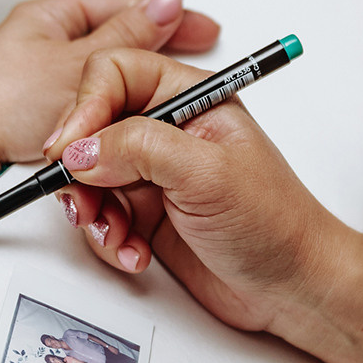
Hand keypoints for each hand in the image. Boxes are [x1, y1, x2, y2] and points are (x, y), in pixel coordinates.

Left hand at [0, 0, 218, 260]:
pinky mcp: (39, 131)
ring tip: (162, 121)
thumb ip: (129, 37)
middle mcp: (41, 51)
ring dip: (130, 110)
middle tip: (192, 82)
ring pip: (106, 98)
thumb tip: (167, 5)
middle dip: (152, 70)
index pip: (119, 10)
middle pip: (116, 55)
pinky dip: (110, 134)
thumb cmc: (6, 107)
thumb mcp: (80, 65)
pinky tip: (129, 145)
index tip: (206, 32)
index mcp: (46, 20)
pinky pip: (91, 126)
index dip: (166, 20)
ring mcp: (39, 92)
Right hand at [46, 47, 342, 334]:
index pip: (114, 74)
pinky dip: (109, 239)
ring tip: (118, 236)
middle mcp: (168, 131)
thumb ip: (138, 148)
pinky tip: (137, 255)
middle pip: (91, 126)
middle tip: (83, 203)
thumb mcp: (207, 174)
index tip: (68, 151)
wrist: (294, 288)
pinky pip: (103, 217)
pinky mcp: (149, 215)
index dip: (84, 108)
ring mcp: (156, 174)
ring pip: (89, 177)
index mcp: (189, 99)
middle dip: (79, 170)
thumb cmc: (275, 223)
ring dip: (93, 211)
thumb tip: (80, 149)